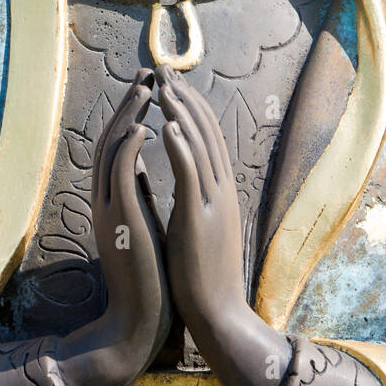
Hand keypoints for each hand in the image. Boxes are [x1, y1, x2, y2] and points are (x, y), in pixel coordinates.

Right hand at [57, 68, 169, 385]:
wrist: (140, 322)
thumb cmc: (150, 276)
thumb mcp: (142, 224)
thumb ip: (137, 194)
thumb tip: (140, 166)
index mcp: (112, 200)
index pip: (117, 146)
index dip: (131, 114)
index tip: (150, 89)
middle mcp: (105, 200)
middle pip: (109, 139)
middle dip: (128, 105)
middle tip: (147, 75)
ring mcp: (109, 210)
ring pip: (111, 151)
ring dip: (128, 117)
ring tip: (146, 89)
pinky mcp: (120, 223)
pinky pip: (119, 177)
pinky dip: (129, 149)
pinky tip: (144, 128)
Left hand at [158, 65, 244, 333]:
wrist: (218, 315)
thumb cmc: (203, 276)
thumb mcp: (200, 228)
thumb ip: (195, 201)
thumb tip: (187, 181)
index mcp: (219, 192)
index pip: (207, 138)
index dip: (190, 108)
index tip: (171, 84)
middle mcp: (221, 191)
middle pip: (205, 133)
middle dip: (184, 99)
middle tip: (164, 70)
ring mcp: (213, 204)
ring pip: (199, 148)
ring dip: (182, 114)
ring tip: (165, 87)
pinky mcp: (200, 221)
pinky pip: (190, 176)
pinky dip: (181, 148)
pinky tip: (168, 126)